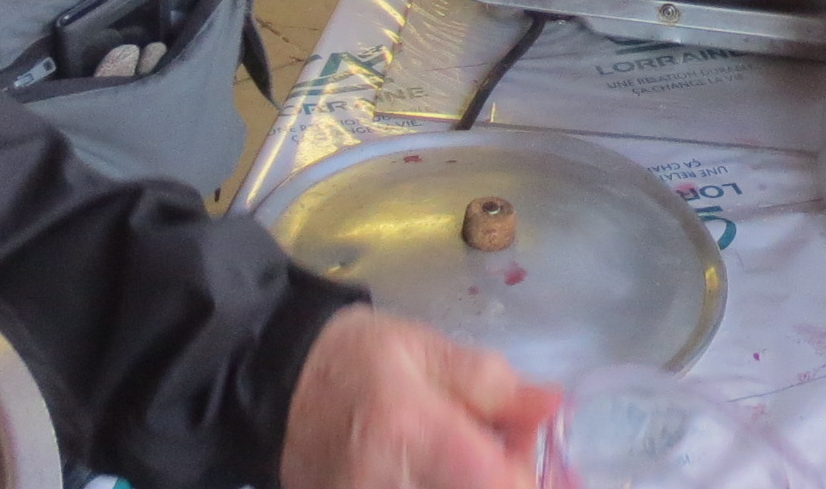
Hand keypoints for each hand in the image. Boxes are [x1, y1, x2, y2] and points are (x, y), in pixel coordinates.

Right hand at [277, 306, 557, 488]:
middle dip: (500, 475)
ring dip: (470, 478)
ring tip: (454, 451)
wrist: (275, 384)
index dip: (527, 469)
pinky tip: (429, 466)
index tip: (524, 441)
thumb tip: (550, 408)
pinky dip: (434, 482)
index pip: (503, 484)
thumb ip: (492, 383)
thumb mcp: (427, 350)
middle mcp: (389, 484)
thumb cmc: (357, 357)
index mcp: (414, 432)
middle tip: (494, 445)